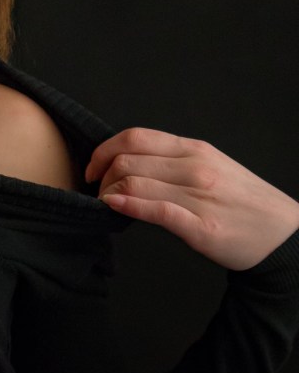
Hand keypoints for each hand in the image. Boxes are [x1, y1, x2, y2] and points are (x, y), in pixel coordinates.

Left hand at [85, 127, 298, 270]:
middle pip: (128, 159)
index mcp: (195, 150)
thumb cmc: (243, 203)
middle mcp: (195, 167)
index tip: (93, 168)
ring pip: (135, 182)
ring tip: (106, 205)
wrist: (283, 235)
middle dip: (101, 176)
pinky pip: (156, 210)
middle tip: (98, 192)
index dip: (103, 150)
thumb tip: (132, 165)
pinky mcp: (200, 226)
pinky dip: (128, 206)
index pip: (136, 137)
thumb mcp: (212, 168)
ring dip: (109, 193)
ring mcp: (198, 196)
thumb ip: (173, 164)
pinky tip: (115, 207)